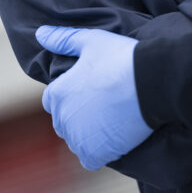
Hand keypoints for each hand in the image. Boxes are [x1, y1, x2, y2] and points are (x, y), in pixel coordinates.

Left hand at [36, 26, 153, 169]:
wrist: (152, 82)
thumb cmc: (121, 59)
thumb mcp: (91, 41)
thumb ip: (63, 40)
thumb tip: (39, 33)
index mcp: (58, 94)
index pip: (52, 100)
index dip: (70, 94)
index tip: (90, 90)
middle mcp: (63, 119)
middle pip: (65, 122)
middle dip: (79, 115)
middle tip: (104, 104)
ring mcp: (78, 139)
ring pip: (77, 141)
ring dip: (89, 134)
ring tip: (112, 118)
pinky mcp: (95, 154)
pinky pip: (89, 158)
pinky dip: (99, 150)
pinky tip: (113, 137)